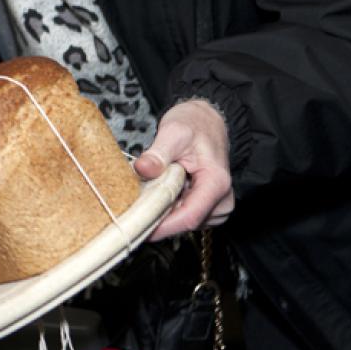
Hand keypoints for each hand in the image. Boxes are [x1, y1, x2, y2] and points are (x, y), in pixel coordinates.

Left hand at [134, 99, 234, 240]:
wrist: (206, 122)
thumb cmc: (194, 125)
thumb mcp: (174, 132)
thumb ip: (159, 152)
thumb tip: (142, 168)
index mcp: (216, 183)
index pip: (188, 217)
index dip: (162, 227)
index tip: (136, 227)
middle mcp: (221, 201)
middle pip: (183, 222)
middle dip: (156, 218)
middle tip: (128, 206)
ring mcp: (214, 208)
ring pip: (181, 222)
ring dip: (160, 212)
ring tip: (144, 191)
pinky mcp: (205, 208)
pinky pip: (181, 216)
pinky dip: (165, 208)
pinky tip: (155, 192)